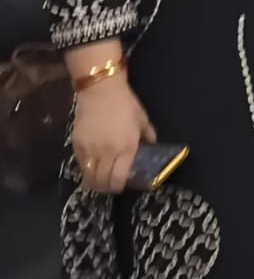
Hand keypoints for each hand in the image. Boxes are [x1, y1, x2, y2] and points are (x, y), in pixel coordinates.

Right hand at [72, 77, 156, 193]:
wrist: (101, 91)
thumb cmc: (126, 104)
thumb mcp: (142, 121)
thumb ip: (148, 136)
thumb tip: (151, 146)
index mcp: (126, 148)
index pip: (118, 179)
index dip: (118, 187)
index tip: (120, 187)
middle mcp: (107, 153)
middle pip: (102, 181)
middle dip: (106, 187)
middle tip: (109, 185)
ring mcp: (90, 149)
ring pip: (88, 176)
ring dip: (94, 181)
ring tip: (98, 179)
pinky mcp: (76, 144)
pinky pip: (80, 163)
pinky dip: (85, 168)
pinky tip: (91, 165)